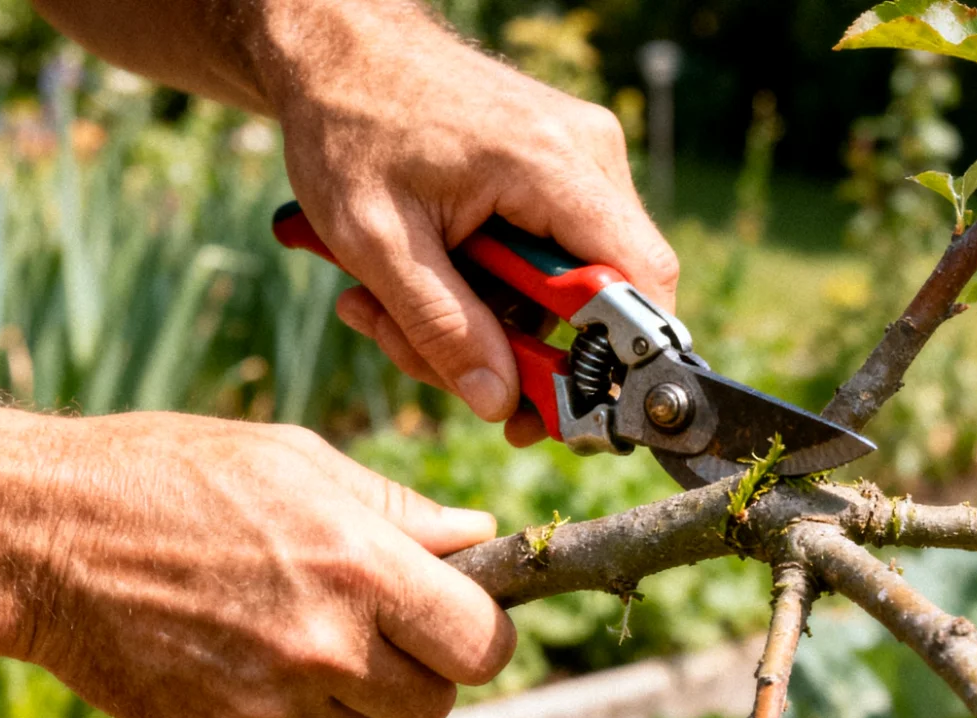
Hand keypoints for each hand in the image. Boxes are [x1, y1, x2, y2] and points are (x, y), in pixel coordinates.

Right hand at [20, 414, 514, 717]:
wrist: (38, 537)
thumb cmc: (169, 474)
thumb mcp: (295, 459)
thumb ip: (398, 509)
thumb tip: (478, 535)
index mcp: (361, 568)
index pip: (483, 646)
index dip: (480, 631)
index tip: (460, 613)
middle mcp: (327, 649)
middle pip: (434, 704)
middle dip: (420, 668)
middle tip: (378, 622)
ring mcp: (273, 705)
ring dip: (349, 691)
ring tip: (286, 622)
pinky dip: (284, 709)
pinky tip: (236, 648)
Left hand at [269, 10, 677, 438]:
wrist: (336, 50)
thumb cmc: (348, 126)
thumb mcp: (375, 241)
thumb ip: (441, 326)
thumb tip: (498, 404)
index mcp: (553, 166)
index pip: (639, 280)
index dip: (613, 357)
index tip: (555, 408)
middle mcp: (587, 156)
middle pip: (598, 298)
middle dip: (512, 349)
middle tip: (424, 357)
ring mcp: (579, 159)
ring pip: (565, 288)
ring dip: (484, 322)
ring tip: (388, 307)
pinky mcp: (558, 169)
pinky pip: (547, 257)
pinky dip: (486, 288)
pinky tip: (421, 278)